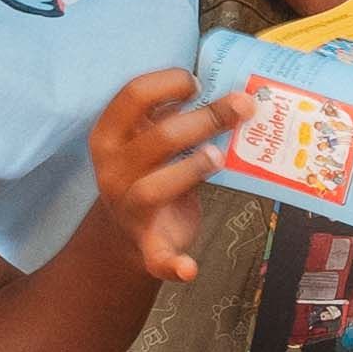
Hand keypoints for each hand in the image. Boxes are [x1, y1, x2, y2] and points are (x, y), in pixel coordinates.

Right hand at [85, 68, 230, 283]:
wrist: (127, 231)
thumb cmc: (148, 169)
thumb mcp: (150, 137)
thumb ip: (175, 114)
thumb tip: (230, 88)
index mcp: (109, 135)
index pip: (133, 96)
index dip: (168, 83)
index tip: (198, 83)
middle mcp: (113, 170)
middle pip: (160, 138)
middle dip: (206, 118)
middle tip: (243, 107)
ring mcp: (128, 208)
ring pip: (156, 187)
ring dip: (191, 171)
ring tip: (219, 157)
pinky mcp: (147, 244)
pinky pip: (158, 257)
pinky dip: (173, 264)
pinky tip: (190, 268)